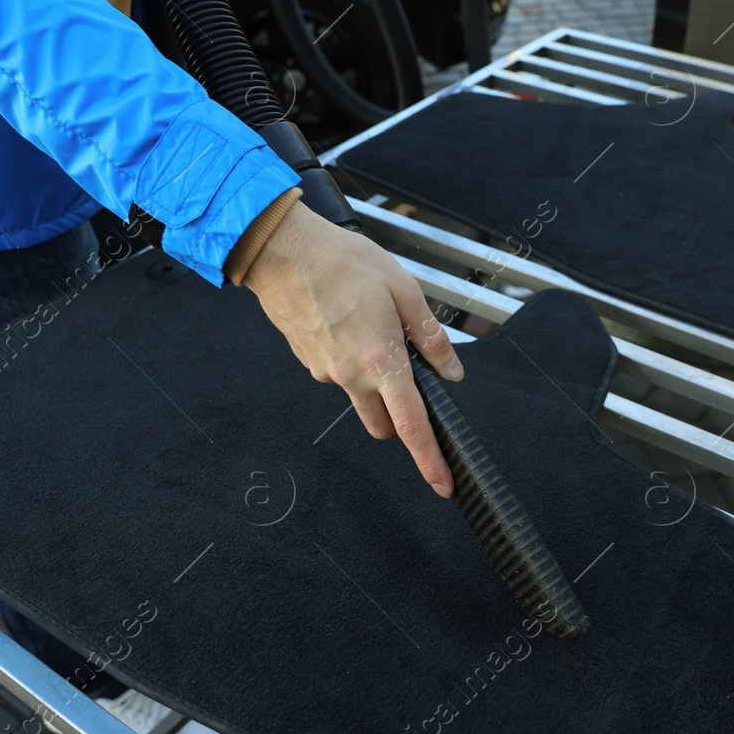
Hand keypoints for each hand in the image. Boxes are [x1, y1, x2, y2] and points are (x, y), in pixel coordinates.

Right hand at [240, 204, 463, 496]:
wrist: (282, 250)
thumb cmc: (342, 261)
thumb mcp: (403, 289)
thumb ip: (430, 336)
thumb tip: (452, 371)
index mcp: (381, 361)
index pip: (411, 425)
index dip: (430, 460)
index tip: (444, 484)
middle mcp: (351, 376)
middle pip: (383, 425)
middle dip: (400, 417)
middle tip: (408, 376)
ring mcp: (325, 372)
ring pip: (359, 397)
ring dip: (373, 384)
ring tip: (373, 330)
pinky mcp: (307, 362)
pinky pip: (337, 373)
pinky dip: (349, 361)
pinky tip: (347, 321)